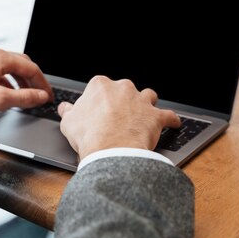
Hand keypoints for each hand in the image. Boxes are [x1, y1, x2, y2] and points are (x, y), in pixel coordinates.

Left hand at [0, 49, 52, 123]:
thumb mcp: (0, 99)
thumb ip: (25, 97)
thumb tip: (41, 96)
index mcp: (0, 57)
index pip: (31, 67)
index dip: (42, 83)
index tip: (48, 96)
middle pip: (20, 65)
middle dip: (32, 80)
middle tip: (39, 94)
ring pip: (7, 69)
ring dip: (19, 82)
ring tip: (24, 96)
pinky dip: (5, 83)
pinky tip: (4, 95)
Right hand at [58, 75, 180, 160]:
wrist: (111, 151)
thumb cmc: (89, 135)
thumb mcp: (69, 122)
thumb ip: (68, 112)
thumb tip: (64, 108)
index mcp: (100, 86)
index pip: (99, 87)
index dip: (99, 100)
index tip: (97, 110)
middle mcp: (122, 88)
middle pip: (124, 90)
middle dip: (122, 100)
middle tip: (117, 116)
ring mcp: (141, 101)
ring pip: (148, 96)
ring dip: (146, 104)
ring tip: (144, 114)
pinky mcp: (156, 116)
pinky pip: (168, 116)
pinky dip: (171, 120)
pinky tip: (173, 123)